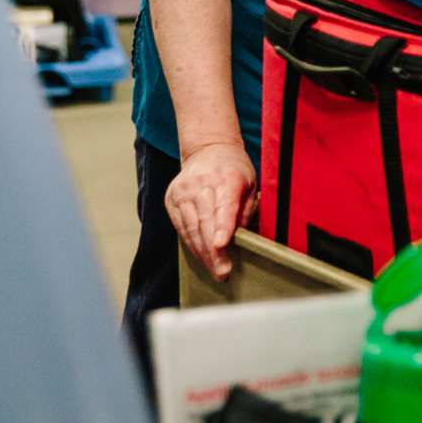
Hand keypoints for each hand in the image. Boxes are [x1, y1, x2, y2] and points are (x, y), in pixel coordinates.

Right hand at [164, 141, 257, 279]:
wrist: (208, 150)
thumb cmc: (234, 171)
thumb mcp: (250, 184)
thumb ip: (247, 209)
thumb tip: (241, 237)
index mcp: (227, 177)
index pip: (224, 205)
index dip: (222, 227)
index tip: (222, 245)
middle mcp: (202, 183)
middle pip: (205, 221)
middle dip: (213, 250)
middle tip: (222, 272)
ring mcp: (183, 191)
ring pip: (191, 227)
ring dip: (202, 252)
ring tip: (214, 270)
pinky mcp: (171, 198)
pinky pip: (181, 227)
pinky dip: (191, 244)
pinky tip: (201, 257)